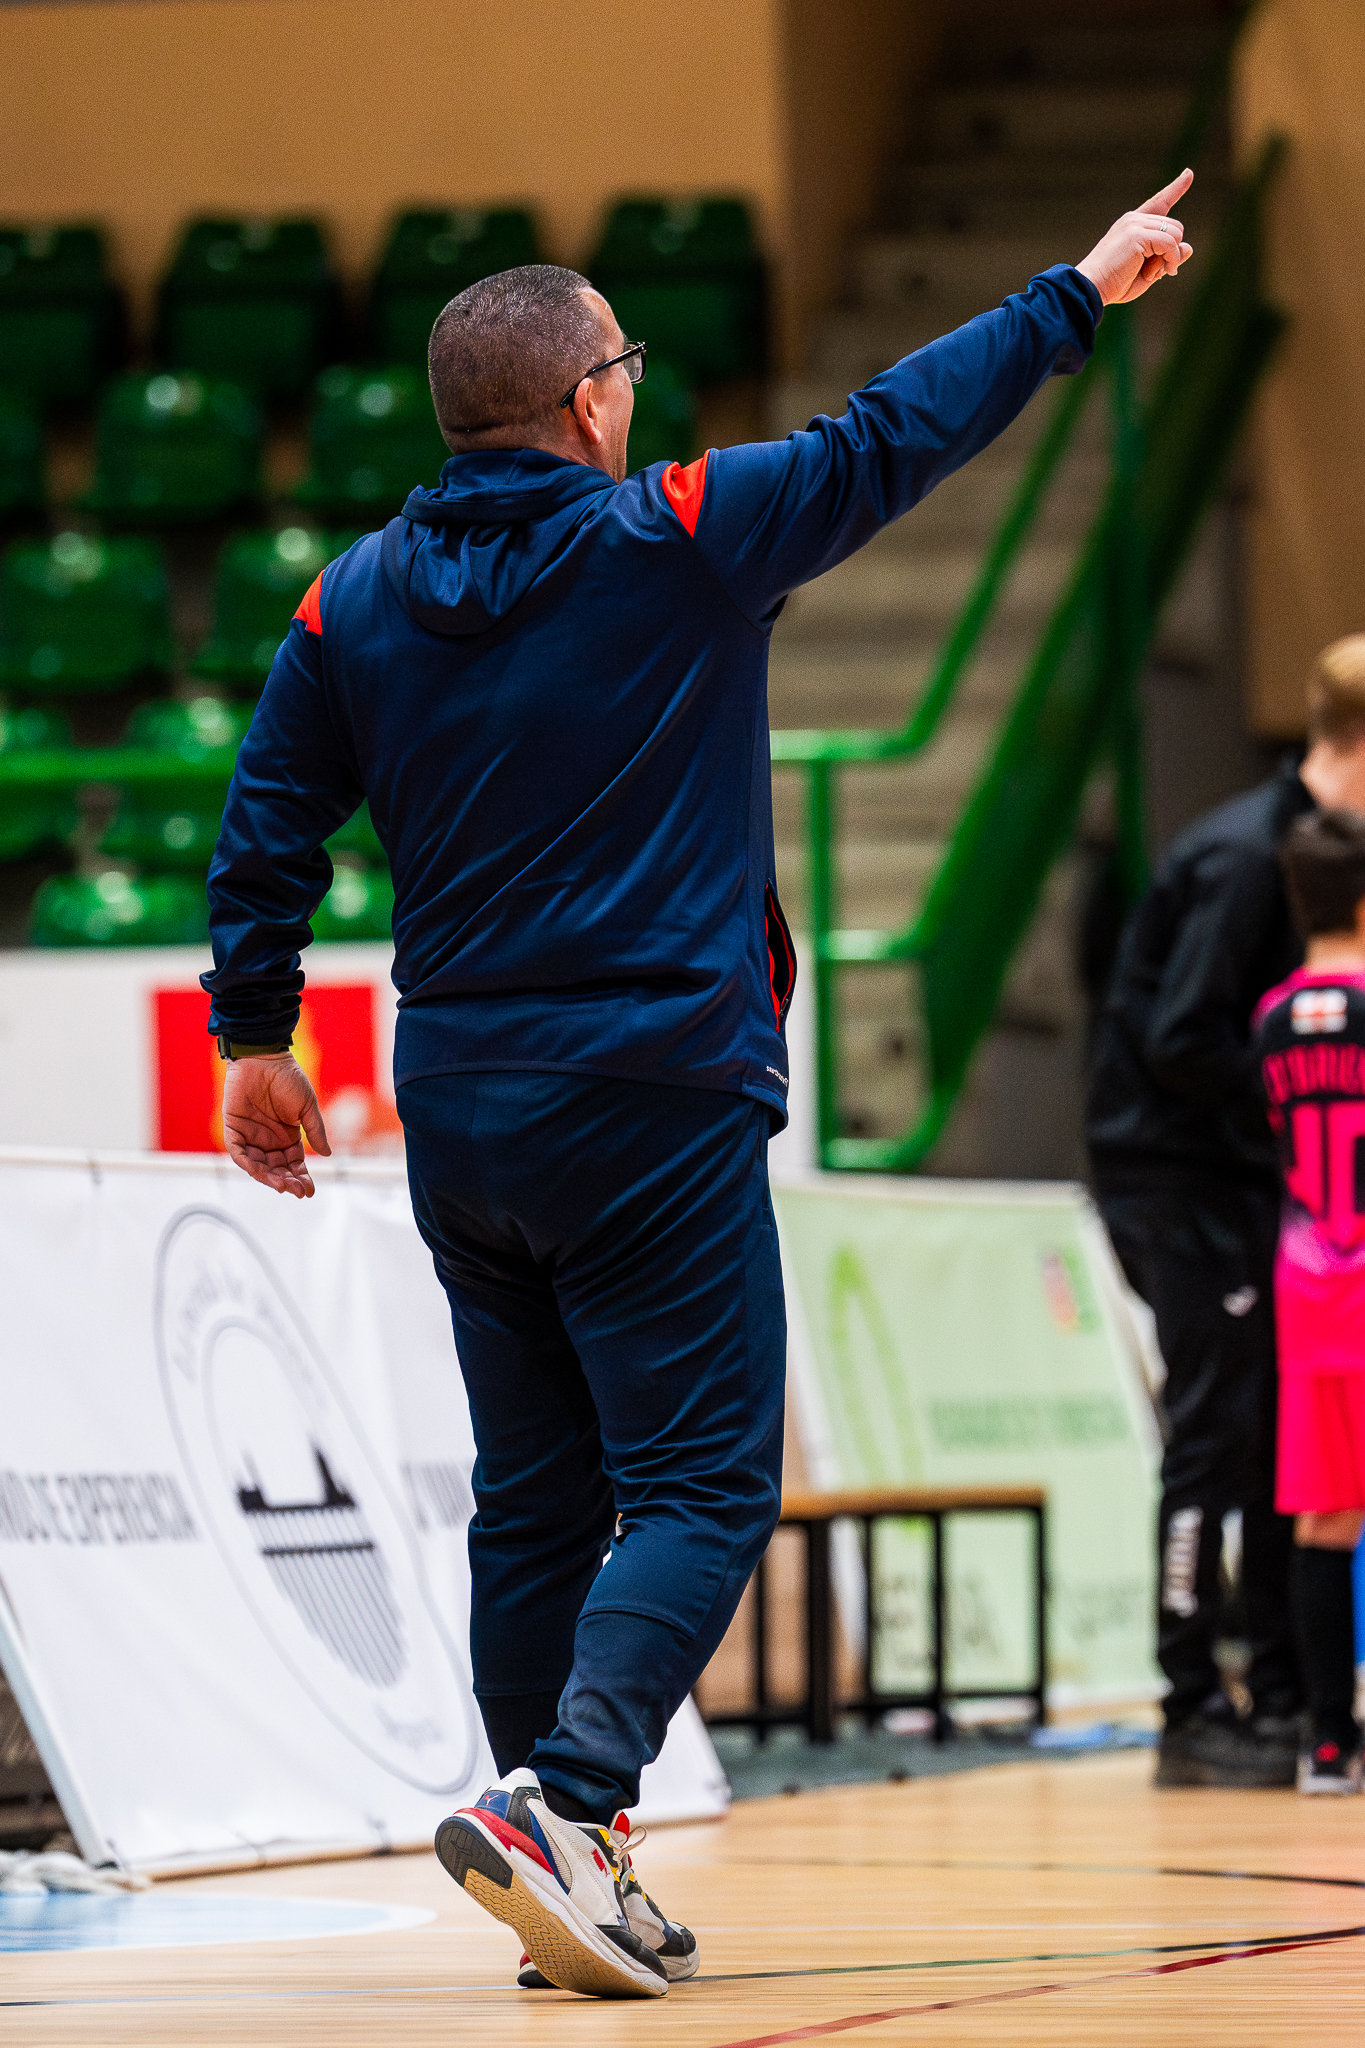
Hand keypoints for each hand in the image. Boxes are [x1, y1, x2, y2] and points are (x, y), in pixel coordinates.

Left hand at [221, 1052, 330, 1197]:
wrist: (263, 1057)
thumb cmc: (287, 1077)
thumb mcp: (307, 1107)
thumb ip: (315, 1131)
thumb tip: (327, 1154)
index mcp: (287, 1136)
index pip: (294, 1163)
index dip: (301, 1177)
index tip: (309, 1191)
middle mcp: (269, 1139)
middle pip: (276, 1169)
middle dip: (286, 1181)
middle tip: (295, 1191)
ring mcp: (250, 1135)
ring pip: (257, 1165)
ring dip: (268, 1177)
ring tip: (281, 1184)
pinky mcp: (233, 1128)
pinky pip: (237, 1152)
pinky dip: (247, 1163)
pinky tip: (259, 1171)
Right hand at [1075, 169, 1193, 306]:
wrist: (1090, 288)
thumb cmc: (1114, 284)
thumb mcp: (1147, 272)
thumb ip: (1167, 259)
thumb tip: (1189, 247)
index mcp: (1132, 225)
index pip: (1159, 202)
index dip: (1176, 188)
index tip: (1188, 173)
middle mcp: (1134, 219)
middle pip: (1175, 227)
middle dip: (1172, 252)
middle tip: (1154, 273)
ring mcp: (1135, 224)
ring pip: (1175, 234)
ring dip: (1170, 258)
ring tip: (1150, 275)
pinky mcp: (1137, 234)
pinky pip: (1169, 243)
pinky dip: (1169, 260)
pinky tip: (1154, 275)